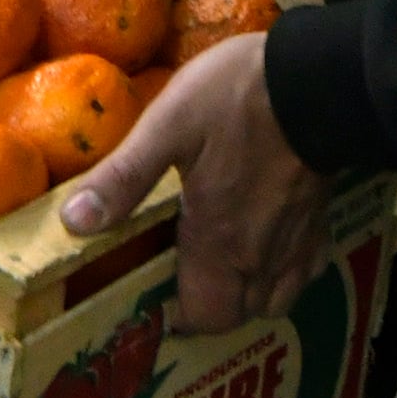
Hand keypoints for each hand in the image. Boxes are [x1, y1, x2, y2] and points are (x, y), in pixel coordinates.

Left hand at [60, 35, 328, 332]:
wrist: (319, 79)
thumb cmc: (239, 100)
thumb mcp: (168, 125)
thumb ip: (125, 177)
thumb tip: (75, 222)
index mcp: (220, 242)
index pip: (204, 317)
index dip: (178, 318)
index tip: (156, 297)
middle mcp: (261, 256)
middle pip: (238, 315)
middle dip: (209, 308)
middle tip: (182, 276)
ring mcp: (297, 241)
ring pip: (275, 299)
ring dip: (247, 294)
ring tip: (220, 264)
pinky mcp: (321, 220)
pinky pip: (304, 271)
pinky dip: (284, 272)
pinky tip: (266, 242)